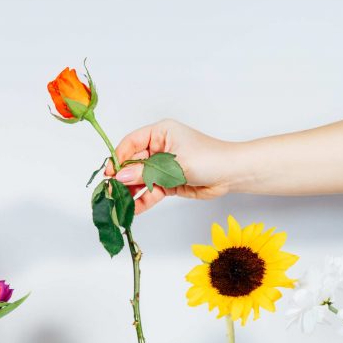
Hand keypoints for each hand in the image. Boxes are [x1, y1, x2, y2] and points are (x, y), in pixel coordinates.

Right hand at [104, 120, 237, 212]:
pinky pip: (150, 191)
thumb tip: (120, 177)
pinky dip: (142, 200)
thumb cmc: (209, 159)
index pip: (131, 143)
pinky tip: (134, 209)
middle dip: (122, 178)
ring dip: (130, 191)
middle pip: (133, 163)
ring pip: (140, 179)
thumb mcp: (174, 165)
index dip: (119, 157)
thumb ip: (146, 172)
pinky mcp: (167, 182)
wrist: (232, 174)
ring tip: (120, 203)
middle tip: (112, 191)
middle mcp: (158, 148)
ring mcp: (162, 166)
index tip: (110, 173)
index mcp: (160, 133)